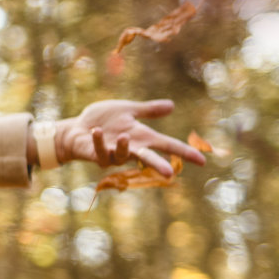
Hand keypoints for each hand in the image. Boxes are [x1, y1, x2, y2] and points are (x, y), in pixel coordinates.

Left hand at [54, 99, 206, 176]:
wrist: (76, 128)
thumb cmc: (103, 120)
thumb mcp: (128, 110)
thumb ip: (148, 110)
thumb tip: (172, 105)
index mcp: (142, 137)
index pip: (167, 145)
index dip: (184, 152)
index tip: (202, 161)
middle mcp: (130, 148)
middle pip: (148, 159)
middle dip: (158, 165)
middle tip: (170, 173)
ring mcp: (113, 154)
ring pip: (122, 156)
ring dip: (124, 147)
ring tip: (125, 136)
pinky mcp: (96, 155)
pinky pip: (99, 152)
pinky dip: (99, 141)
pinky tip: (96, 131)